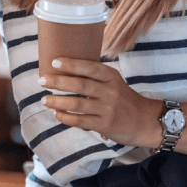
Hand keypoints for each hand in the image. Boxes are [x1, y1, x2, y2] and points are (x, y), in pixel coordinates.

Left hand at [41, 57, 157, 147]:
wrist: (144, 121)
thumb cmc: (123, 98)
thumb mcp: (114, 81)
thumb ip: (94, 76)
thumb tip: (64, 69)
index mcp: (111, 77)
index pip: (90, 67)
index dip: (71, 64)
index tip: (54, 62)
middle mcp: (110, 92)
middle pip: (81, 85)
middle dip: (58, 82)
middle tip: (42, 80)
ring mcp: (107, 109)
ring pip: (78, 104)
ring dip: (57, 102)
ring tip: (44, 100)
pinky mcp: (104, 125)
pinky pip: (80, 121)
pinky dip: (66, 117)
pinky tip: (57, 113)